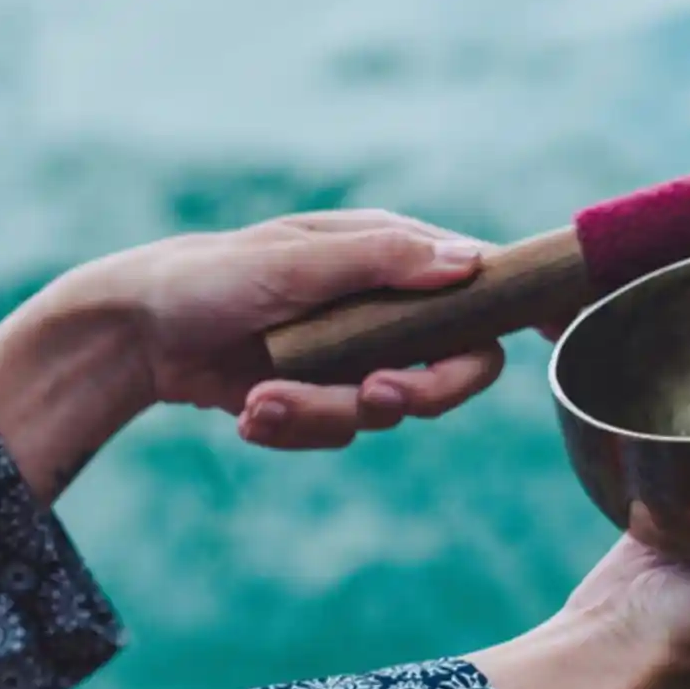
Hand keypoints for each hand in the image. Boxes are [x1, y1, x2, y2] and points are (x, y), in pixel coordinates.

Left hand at [0, 209, 535, 503]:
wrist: (132, 335)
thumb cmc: (208, 277)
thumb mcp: (295, 264)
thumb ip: (385, 264)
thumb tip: (471, 264)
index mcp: (391, 255)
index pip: (483, 287)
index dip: (524, 312)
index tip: (557, 336)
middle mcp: (387, 308)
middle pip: (456, 370)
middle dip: (415, 394)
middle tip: (371, 397)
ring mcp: (357, 356)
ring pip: (389, 413)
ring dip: (321, 414)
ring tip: (258, 402)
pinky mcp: (323, 396)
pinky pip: (339, 433)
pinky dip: (293, 428)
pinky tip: (249, 412)